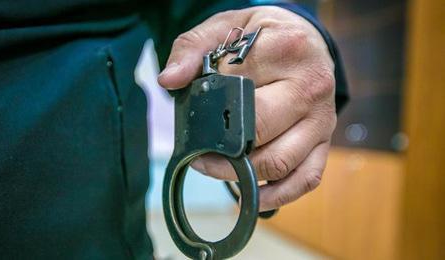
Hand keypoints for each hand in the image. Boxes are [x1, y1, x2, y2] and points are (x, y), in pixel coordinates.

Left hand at [158, 6, 336, 210]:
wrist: (308, 41)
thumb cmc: (264, 35)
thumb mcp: (227, 26)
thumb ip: (194, 48)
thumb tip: (169, 80)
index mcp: (287, 50)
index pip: (238, 91)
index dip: (209, 108)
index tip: (192, 116)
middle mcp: (311, 86)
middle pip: (259, 131)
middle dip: (221, 151)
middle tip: (197, 154)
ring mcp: (322, 119)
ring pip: (279, 162)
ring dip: (241, 175)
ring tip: (215, 168)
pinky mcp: (324, 142)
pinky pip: (305, 179)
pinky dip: (276, 194)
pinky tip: (251, 195)